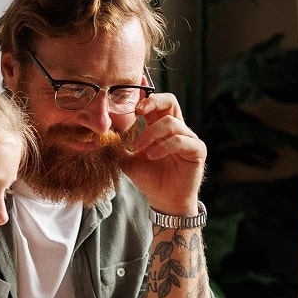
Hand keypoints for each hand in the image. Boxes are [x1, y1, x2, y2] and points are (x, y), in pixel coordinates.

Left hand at [121, 91, 205, 215]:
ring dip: (151, 133)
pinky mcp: (197, 150)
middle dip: (153, 101)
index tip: (129, 101)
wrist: (164, 200)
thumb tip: (100, 136)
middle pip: (170, 101)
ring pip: (171, 122)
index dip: (144, 97)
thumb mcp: (128, 160)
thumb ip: (119, 147)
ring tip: (138, 148)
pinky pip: (180, 140)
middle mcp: (176, 129)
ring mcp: (188, 138)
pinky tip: (152, 156)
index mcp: (160, 127)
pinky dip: (163, 146)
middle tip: (137, 111)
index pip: (156, 103)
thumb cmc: (149, 178)